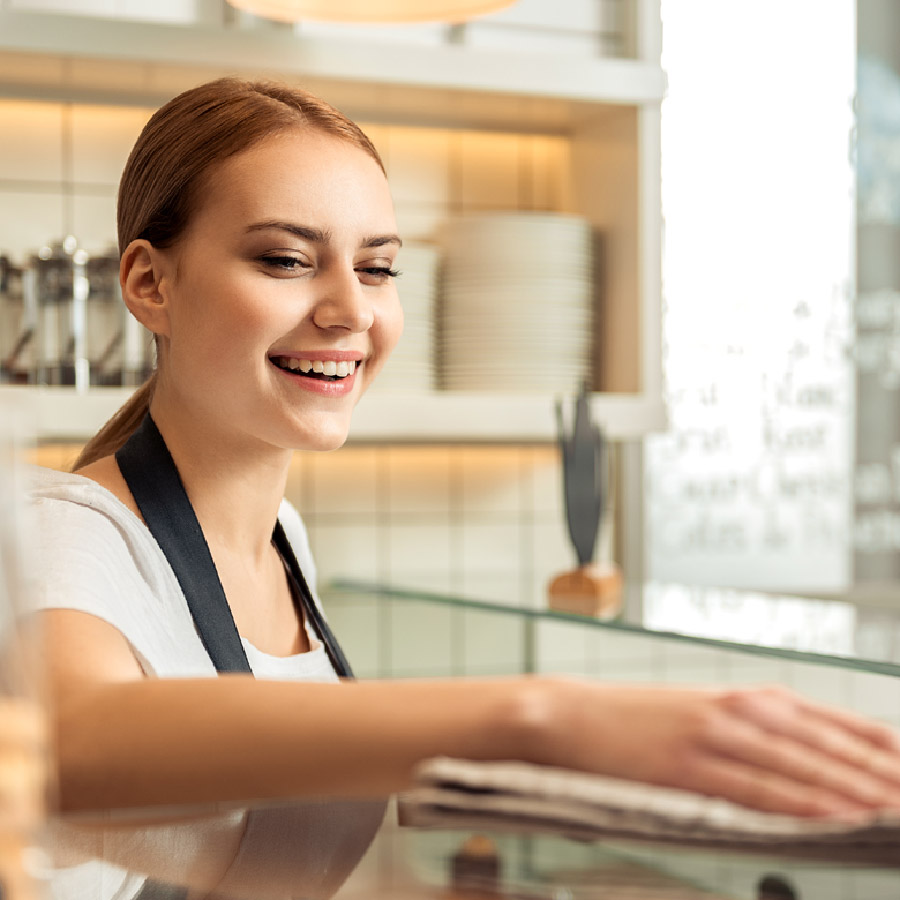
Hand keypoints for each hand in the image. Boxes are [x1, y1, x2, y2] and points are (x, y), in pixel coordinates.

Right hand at [548, 680, 899, 819]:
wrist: (572, 714)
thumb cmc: (638, 719)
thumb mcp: (705, 712)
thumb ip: (757, 730)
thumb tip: (813, 759)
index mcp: (747, 697)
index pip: (834, 723)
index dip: (881, 748)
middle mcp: (737, 710)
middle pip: (827, 745)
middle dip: (881, 774)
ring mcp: (712, 736)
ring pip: (799, 767)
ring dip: (854, 791)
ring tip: (896, 810)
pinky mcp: (685, 766)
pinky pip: (754, 789)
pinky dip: (800, 804)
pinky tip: (832, 816)